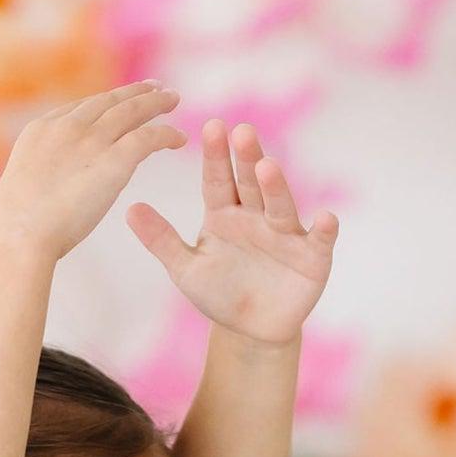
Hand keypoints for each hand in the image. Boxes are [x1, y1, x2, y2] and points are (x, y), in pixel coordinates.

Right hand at [0, 82, 188, 266]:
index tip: (119, 100)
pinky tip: (179, 138)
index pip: (78, 109)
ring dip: (155, 103)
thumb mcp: (20, 190)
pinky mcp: (113, 160)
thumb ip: (40, 180)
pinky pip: (149, 138)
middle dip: (132, 92)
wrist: (18, 234)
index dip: (103, 103)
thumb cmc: (13, 229)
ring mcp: (90, 140)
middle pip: (107, 101)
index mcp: (41, 130)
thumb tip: (45, 195)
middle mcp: (67, 127)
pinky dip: (166, 134)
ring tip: (173, 99)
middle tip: (154, 87)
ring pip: (132, 110)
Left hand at [126, 119, 338, 343]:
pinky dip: (325, 230)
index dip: (216, 156)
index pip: (218, 180)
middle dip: (247, 158)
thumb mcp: (186, 269)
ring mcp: (285, 233)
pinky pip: (319, 241)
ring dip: (276, 186)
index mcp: (224, 213)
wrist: (251, 329)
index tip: (211, 127)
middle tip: (241, 131)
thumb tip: (129, 209)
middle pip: (250, 183)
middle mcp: (256, 215)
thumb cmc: (219, 293)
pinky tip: (326, 218)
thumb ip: (161, 240)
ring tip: (267, 167)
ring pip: (280, 205)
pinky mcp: (312, 257)